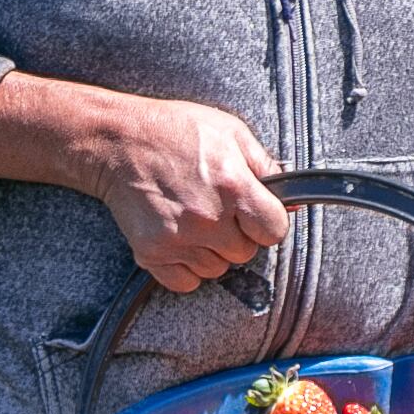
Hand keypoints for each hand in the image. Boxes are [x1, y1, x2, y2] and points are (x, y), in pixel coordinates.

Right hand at [83, 95, 290, 294]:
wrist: (118, 143)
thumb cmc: (175, 131)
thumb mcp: (230, 133)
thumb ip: (266, 167)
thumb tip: (295, 202)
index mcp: (233, 186)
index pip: (275, 231)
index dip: (267, 222)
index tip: (253, 214)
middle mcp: (208, 217)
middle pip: (246, 253)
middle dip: (237, 234)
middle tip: (216, 209)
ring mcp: (178, 239)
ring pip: (217, 269)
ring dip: (211, 251)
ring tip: (193, 219)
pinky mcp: (152, 253)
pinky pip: (187, 282)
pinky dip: (186, 267)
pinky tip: (178, 237)